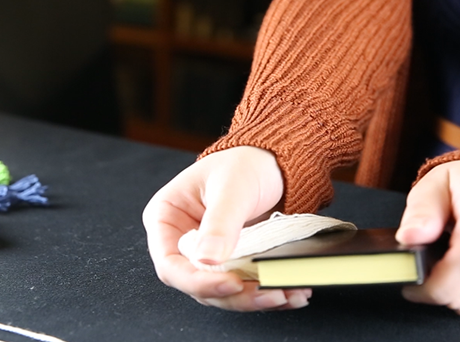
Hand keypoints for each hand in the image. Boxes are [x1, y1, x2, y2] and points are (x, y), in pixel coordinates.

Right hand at [142, 146, 311, 310]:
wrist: (273, 161)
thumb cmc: (245, 163)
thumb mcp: (232, 187)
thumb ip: (219, 223)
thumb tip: (207, 258)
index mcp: (166, 218)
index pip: (170, 264)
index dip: (198, 281)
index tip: (231, 284)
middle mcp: (182, 242)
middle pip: (198, 285)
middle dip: (236, 295)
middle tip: (269, 292)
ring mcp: (208, 256)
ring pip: (223, 292)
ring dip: (255, 298)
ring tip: (287, 293)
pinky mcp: (233, 263)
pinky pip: (245, 287)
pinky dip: (267, 292)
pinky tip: (292, 292)